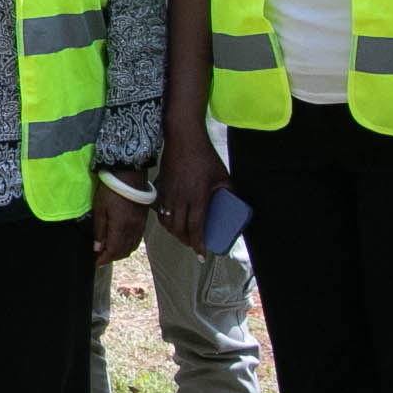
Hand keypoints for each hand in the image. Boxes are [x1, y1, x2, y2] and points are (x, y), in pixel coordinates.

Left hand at [94, 177, 150, 265]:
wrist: (129, 174)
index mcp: (121, 228)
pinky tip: (122, 243)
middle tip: (101, 258)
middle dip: (112, 257)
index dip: (104, 259)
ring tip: (109, 252)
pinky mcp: (143, 220)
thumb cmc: (111, 190)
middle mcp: (133, 230)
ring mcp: (140, 225)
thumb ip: (99, 230)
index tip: (96, 262)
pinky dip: (129, 245)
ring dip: (121, 252)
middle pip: (123, 251)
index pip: (113, 251)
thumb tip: (97, 248)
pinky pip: (137, 239)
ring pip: (131, 246)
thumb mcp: (100, 208)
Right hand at [154, 122, 227, 254]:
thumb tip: (232, 205)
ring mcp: (168, 193)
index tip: (201, 254)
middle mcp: (180, 198)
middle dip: (186, 241)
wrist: (183, 139)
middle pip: (179, 228)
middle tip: (194, 245)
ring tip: (182, 236)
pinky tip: (170, 221)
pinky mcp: (161, 187)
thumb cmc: (205, 156)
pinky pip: (160, 210)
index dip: (198, 243)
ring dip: (174, 232)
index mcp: (197, 197)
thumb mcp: (223, 176)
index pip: (196, 227)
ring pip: (167, 221)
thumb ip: (228, 192)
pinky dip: (165, 220)